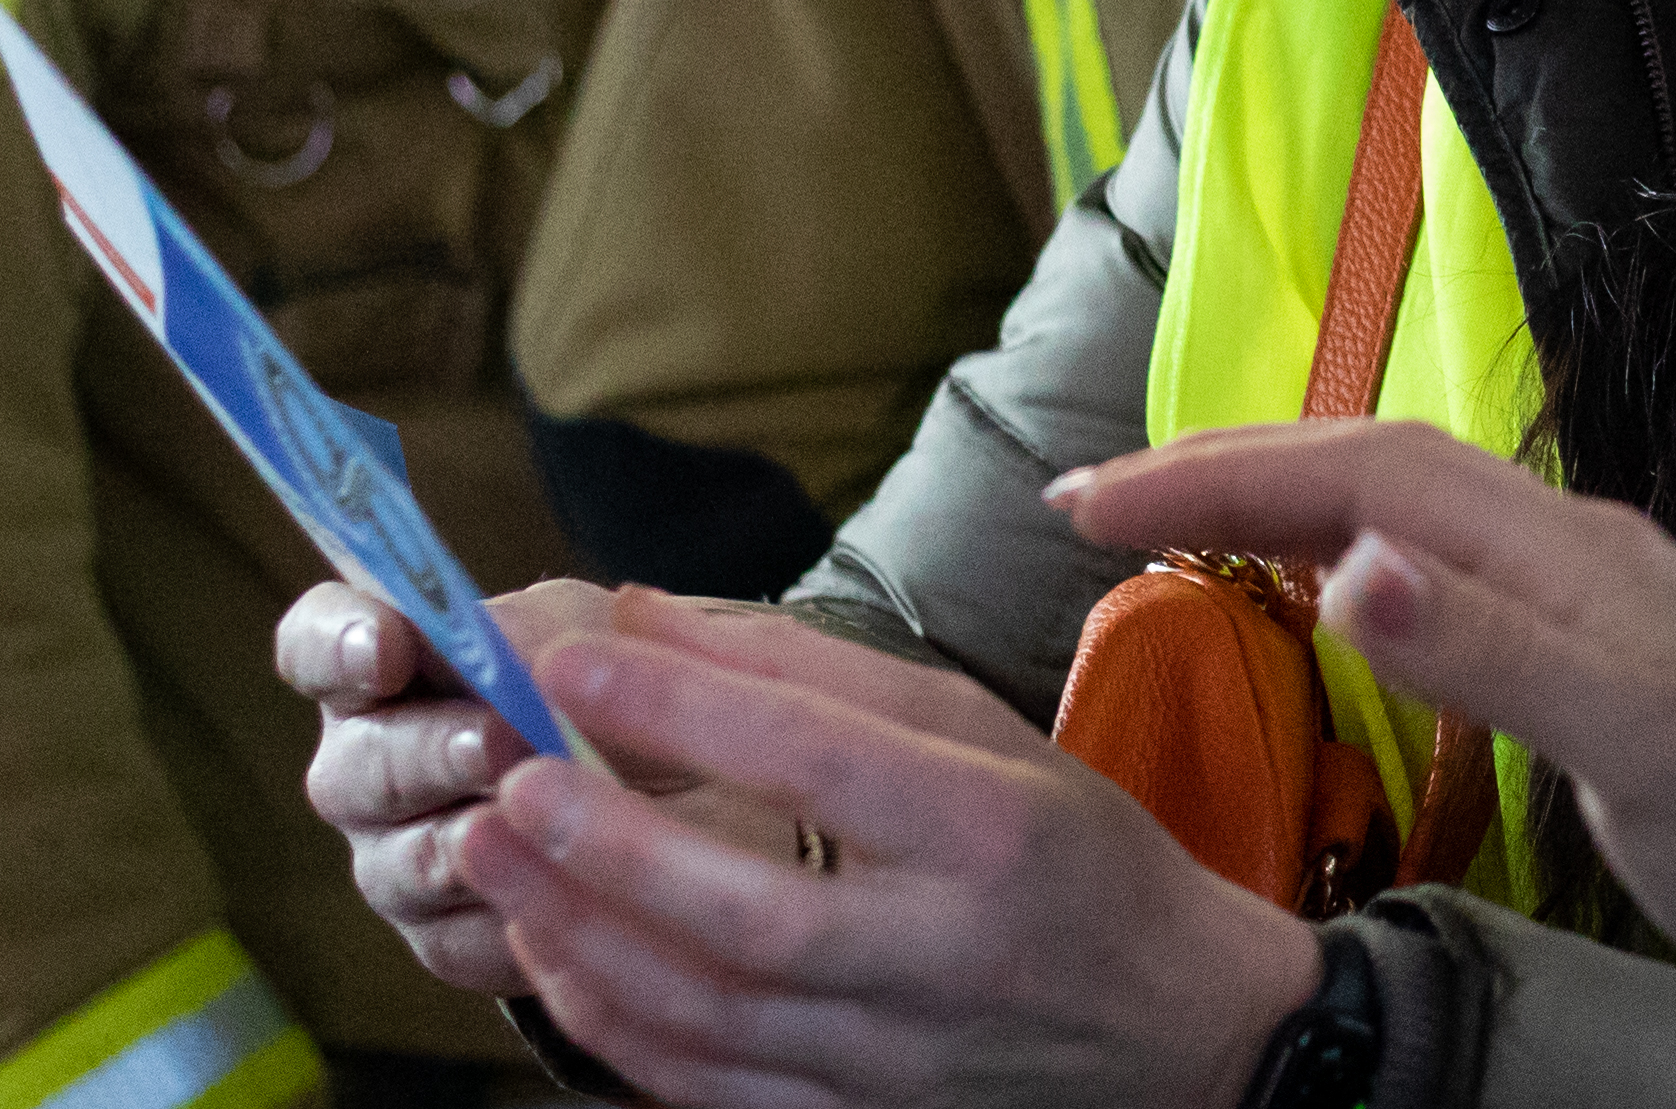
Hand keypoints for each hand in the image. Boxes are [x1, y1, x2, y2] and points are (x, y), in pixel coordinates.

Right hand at [283, 577, 784, 995]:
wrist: (673, 786)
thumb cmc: (604, 681)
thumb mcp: (586, 631)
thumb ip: (533, 631)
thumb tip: (495, 643)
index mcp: (377, 666)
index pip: (314, 647)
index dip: (336, 644)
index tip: (388, 645)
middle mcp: (364, 766)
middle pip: (357, 767)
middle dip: (431, 751)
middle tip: (496, 739)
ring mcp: (392, 859)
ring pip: (402, 862)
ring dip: (471, 840)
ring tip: (535, 818)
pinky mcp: (442, 939)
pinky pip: (459, 939)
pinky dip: (516, 912)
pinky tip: (569, 891)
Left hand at [452, 592, 1322, 1108]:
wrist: (1180, 1034)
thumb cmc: (1075, 859)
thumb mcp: (985, 733)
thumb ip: (816, 671)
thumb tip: (643, 614)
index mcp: (996, 828)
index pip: (825, 760)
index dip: (688, 708)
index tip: (573, 658)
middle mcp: (950, 955)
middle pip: (755, 915)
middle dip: (608, 849)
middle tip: (504, 782)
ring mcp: (902, 1061)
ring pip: (713, 1019)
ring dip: (583, 939)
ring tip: (495, 860)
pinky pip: (711, 1093)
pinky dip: (616, 1030)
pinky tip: (556, 958)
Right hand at [1052, 421, 1675, 1027]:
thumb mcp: (1641, 745)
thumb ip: (1497, 652)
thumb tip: (1347, 561)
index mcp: (1572, 552)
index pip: (1360, 470)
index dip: (1220, 473)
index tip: (1087, 503)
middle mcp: (1578, 556)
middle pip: (1374, 469)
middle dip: (1226, 470)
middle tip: (1086, 507)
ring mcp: (1593, 612)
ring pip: (1405, 516)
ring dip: (1282, 505)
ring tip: (1174, 533)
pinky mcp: (1601, 679)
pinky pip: (1439, 582)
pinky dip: (1345, 568)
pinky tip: (1326, 612)